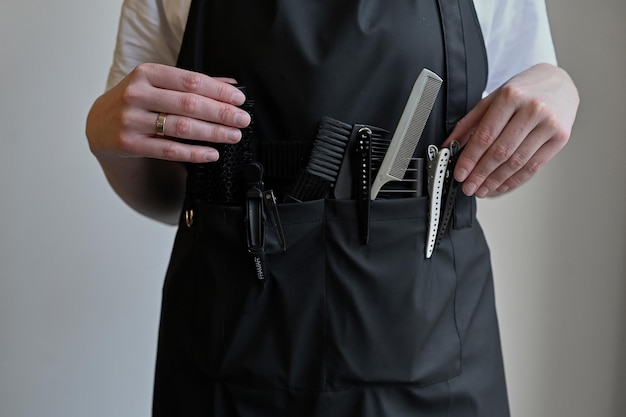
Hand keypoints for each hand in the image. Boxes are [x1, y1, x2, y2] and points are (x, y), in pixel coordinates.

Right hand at [86, 63, 250, 162]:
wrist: (99, 125)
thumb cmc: (137, 102)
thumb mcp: (157, 85)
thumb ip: (191, 84)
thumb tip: (230, 85)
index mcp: (147, 73)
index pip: (191, 81)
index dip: (218, 91)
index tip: (239, 100)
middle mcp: (137, 94)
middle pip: (189, 104)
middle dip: (221, 113)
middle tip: (243, 120)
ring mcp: (131, 119)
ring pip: (181, 127)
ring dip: (213, 133)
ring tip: (233, 136)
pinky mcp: (130, 143)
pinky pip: (169, 150)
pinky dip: (194, 153)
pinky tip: (212, 154)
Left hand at [443, 63, 578, 196]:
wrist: (559, 81)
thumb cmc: (524, 90)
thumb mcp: (492, 98)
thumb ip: (470, 122)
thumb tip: (450, 145)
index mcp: (511, 97)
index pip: (485, 135)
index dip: (470, 159)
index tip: (460, 174)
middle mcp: (532, 109)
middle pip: (501, 151)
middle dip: (481, 174)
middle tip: (469, 187)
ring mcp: (549, 124)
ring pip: (518, 162)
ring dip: (496, 180)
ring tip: (483, 190)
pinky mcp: (561, 137)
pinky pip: (535, 165)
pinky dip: (516, 179)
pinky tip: (502, 185)